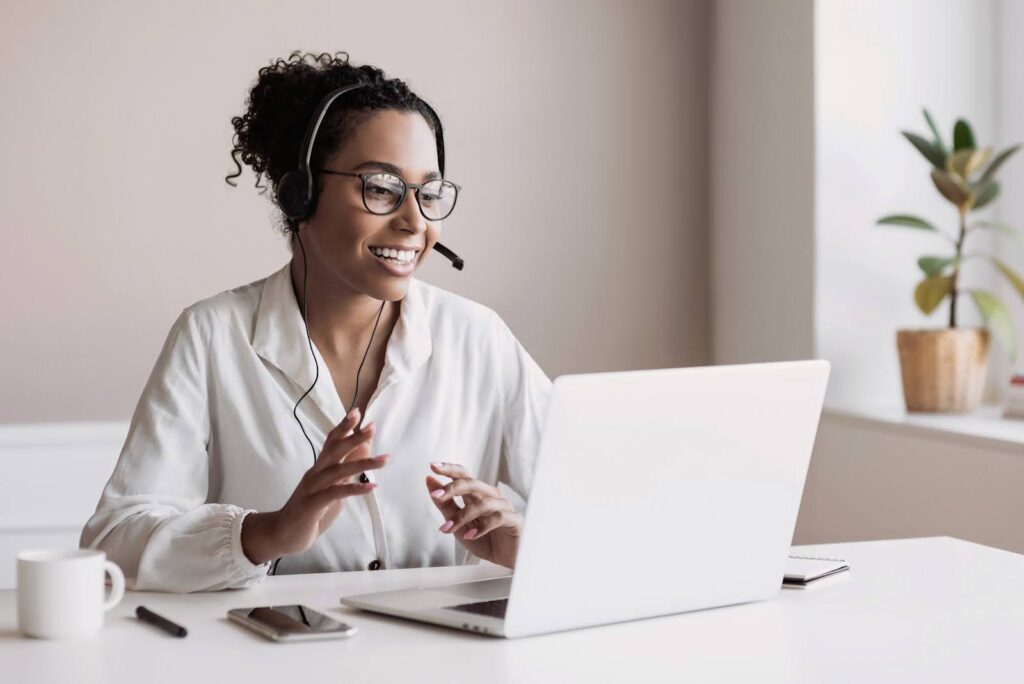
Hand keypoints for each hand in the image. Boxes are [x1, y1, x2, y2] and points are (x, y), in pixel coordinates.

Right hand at [242, 408, 387, 563]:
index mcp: (319, 469)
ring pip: (338, 471)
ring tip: (384, 459)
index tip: (359, 413)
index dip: (344, 428)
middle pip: (334, 451)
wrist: (281, 535)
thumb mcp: (331, 489)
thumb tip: (363, 452)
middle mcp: (314, 474)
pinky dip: (354, 489)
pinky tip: (371, 486)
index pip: (331, 443)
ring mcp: (312, 489)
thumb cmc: (309, 511)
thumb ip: (346, 472)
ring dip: (362, 463)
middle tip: (371, 426)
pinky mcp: (311, 505)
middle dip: (353, 438)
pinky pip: (334, 494)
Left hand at [426, 462, 523, 568]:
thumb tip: (430, 481)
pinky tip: (471, 535)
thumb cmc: (485, 541)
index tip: (433, 466)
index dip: (450, 469)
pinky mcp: (514, 520)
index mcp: (477, 495)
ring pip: (483, 502)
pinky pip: (498, 517)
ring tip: (449, 528)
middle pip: (472, 483)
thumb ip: (445, 505)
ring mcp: (504, 507)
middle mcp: (491, 496)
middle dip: (452, 487)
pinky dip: (482, 527)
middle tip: (436, 495)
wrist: (506, 561)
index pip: (464, 475)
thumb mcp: (459, 526)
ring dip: (462, 516)